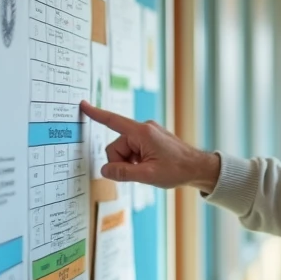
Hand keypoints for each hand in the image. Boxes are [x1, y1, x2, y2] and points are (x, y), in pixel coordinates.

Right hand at [80, 101, 220, 191]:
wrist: (198, 168)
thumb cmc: (177, 170)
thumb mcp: (148, 175)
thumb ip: (123, 173)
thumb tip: (105, 170)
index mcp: (142, 132)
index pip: (113, 120)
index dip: (96, 114)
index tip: (82, 104)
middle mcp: (144, 129)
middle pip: (116, 146)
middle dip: (122, 162)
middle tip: (139, 172)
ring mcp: (148, 133)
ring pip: (124, 150)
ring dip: (130, 163)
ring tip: (148, 170)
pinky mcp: (151, 139)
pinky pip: (134, 150)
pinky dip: (136, 161)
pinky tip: (150, 167)